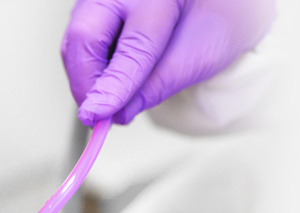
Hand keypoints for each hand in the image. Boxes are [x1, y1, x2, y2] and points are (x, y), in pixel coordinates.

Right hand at [62, 0, 275, 124]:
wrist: (223, 2)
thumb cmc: (219, 19)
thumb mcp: (202, 54)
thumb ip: (160, 82)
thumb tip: (118, 112)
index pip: (134, 45)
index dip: (114, 85)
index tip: (100, 115)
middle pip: (85, 35)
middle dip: (85, 81)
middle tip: (96, 114)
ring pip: (77, 38)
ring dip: (86, 75)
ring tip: (109, 99)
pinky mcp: (96, 4)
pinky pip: (80, 37)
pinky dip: (90, 65)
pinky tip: (109, 80)